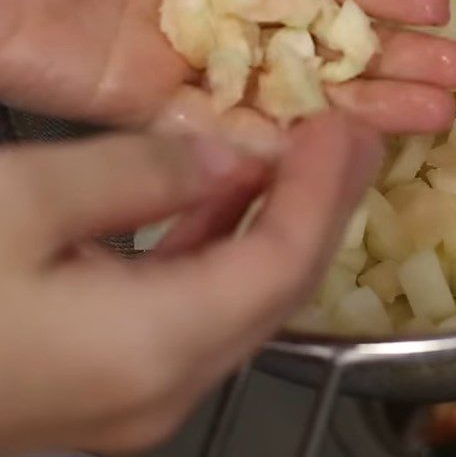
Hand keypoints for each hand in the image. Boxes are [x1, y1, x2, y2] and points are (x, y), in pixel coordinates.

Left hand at [0, 0, 455, 130]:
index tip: (436, 8)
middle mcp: (215, 0)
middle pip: (319, 38)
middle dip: (392, 56)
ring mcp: (185, 56)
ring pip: (288, 89)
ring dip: (360, 106)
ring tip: (431, 116)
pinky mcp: (145, 104)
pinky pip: (224, 127)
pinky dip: (281, 142)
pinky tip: (340, 151)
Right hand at [0, 111, 381, 452]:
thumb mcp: (22, 198)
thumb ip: (139, 174)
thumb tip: (223, 152)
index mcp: (154, 346)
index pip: (285, 262)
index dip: (326, 190)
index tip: (350, 126)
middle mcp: (159, 391)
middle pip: (278, 289)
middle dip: (319, 206)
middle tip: (348, 137)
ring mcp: (126, 402)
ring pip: (238, 300)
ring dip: (270, 223)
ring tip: (294, 155)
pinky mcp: (94, 387)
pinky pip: (189, 312)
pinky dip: (213, 249)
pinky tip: (211, 200)